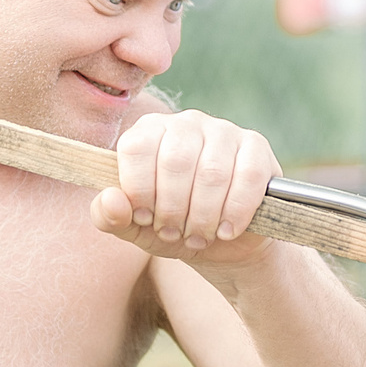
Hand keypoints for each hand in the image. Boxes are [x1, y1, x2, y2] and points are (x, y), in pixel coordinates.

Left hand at [91, 109, 281, 272]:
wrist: (222, 242)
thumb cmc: (172, 226)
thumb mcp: (135, 228)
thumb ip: (109, 217)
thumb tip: (110, 199)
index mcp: (149, 131)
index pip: (137, 147)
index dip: (139, 189)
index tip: (145, 218)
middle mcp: (185, 123)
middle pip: (175, 161)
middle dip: (173, 208)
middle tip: (174, 233)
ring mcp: (224, 131)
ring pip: (212, 172)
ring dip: (203, 215)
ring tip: (198, 236)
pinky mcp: (256, 148)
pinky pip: (247, 176)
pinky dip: (235, 211)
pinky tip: (226, 230)